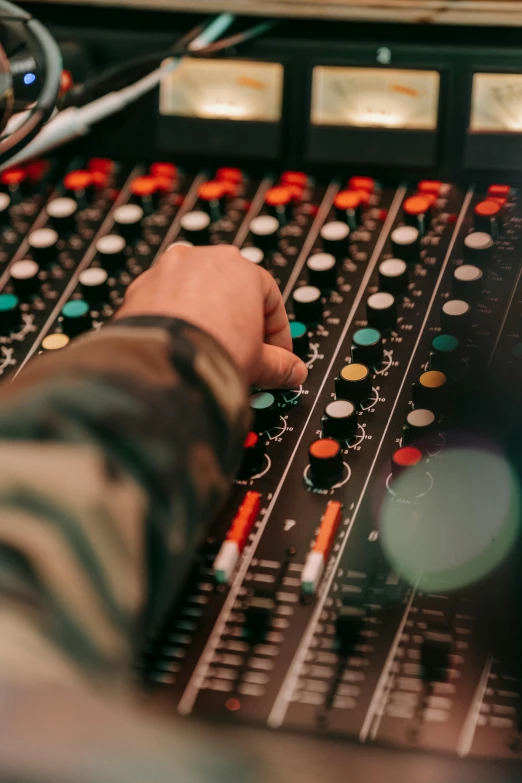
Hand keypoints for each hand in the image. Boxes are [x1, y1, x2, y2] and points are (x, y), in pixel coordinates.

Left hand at [115, 244, 307, 388]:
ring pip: (194, 292)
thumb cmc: (214, 353)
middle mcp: (203, 259)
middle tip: (243, 353)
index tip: (275, 356)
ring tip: (208, 349)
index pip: (270, 300)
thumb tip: (294, 373)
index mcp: (242, 268)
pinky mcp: (140, 287)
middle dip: (239, 322)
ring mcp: (168, 270)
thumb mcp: (259, 363)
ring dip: (205, 316)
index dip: (277, 334)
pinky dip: (174, 319)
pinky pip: (164, 301)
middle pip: (230, 291)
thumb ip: (280, 365)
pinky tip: (179, 346)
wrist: (162, 364)